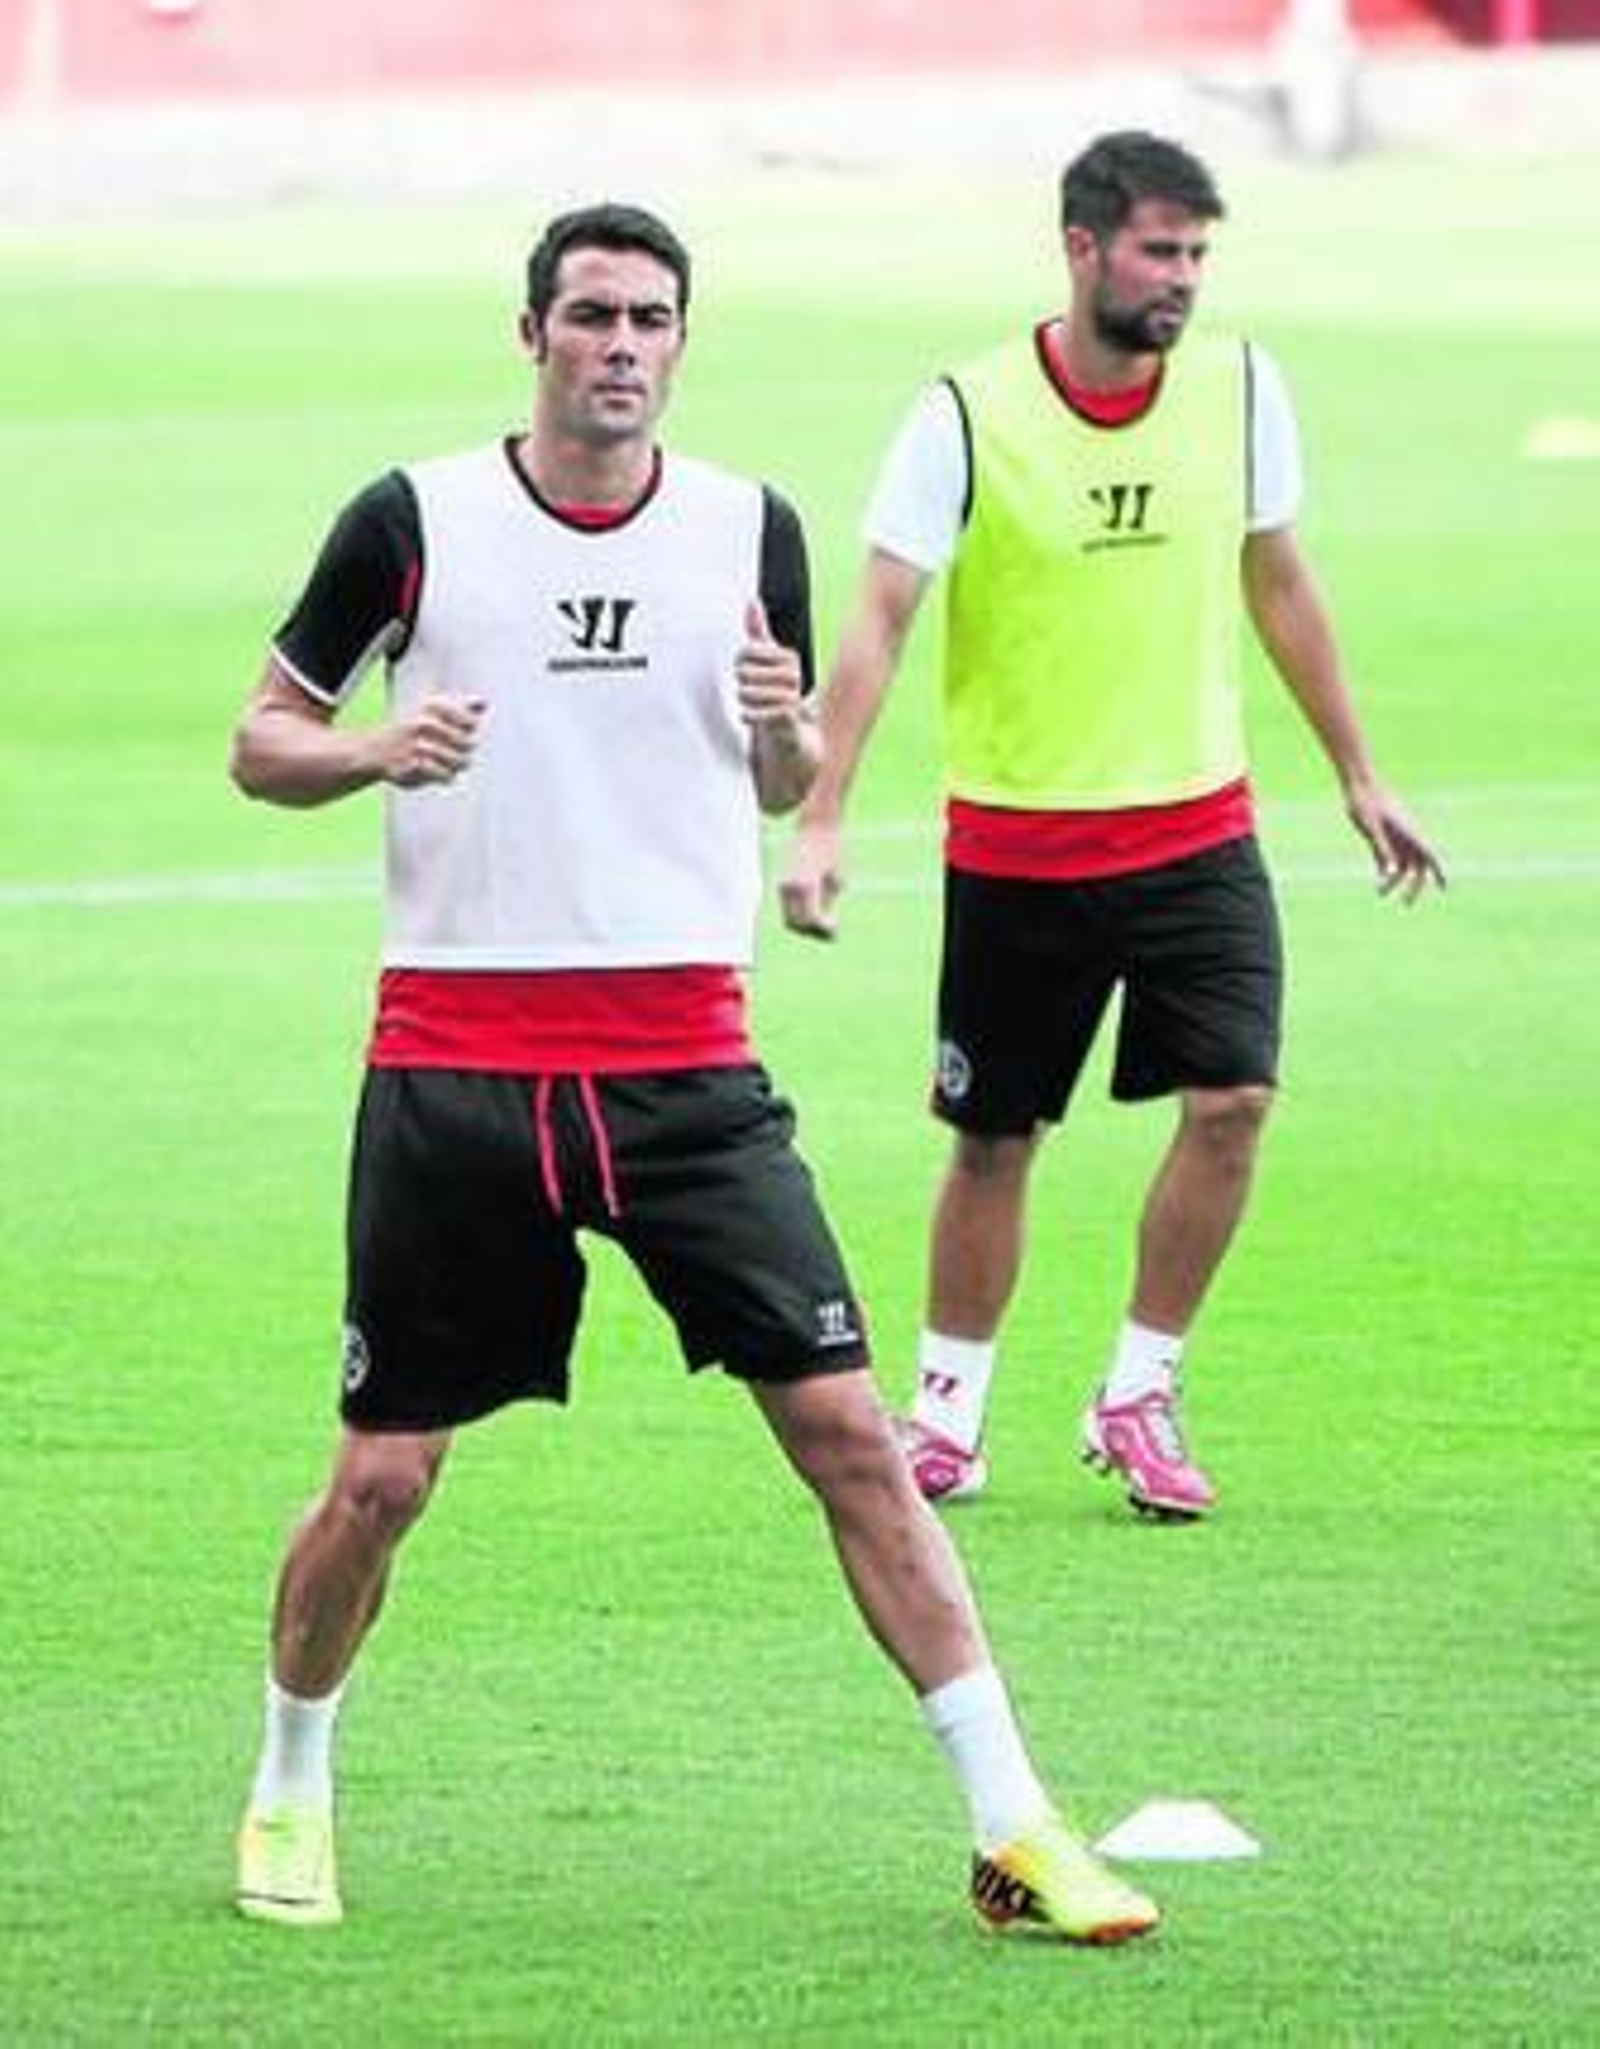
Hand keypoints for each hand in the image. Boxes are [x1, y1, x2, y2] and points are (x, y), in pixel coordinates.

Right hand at [379, 694, 486, 789]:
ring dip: (456, 764)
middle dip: (465, 750)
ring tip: (446, 761)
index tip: (464, 729)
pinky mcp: (413, 767)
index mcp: (430, 707)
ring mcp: (417, 746)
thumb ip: (460, 706)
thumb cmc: (409, 729)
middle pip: (468, 743)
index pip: (470, 721)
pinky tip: (437, 770)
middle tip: (453, 749)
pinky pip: (446, 776)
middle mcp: (423, 724)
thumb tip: (483, 702)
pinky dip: (445, 775)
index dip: (470, 728)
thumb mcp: (431, 710)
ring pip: (460, 761)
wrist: (374, 750)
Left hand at [735, 599, 803, 734]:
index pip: (747, 650)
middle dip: (741, 681)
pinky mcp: (788, 719)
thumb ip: (758, 630)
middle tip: (748, 688)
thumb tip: (752, 599)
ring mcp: (793, 697)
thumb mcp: (766, 656)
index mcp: (789, 657)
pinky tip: (745, 715)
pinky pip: (757, 713)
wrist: (789, 725)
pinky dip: (748, 715)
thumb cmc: (773, 686)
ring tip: (748, 701)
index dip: (740, 659)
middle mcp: (794, 675)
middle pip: (744, 671)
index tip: (746, 666)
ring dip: (743, 698)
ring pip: (748, 692)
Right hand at [780, 818, 844, 939]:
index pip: (811, 918)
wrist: (815, 827)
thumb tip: (826, 929)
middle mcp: (790, 886)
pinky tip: (819, 913)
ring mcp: (783, 886)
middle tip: (831, 932)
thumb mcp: (836, 879)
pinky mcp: (782, 886)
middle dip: (813, 932)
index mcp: (806, 884)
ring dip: (806, 927)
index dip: (823, 928)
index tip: (836, 926)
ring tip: (827, 923)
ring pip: (790, 920)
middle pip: (796, 924)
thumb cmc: (831, 852)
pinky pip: (789, 911)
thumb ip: (828, 904)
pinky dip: (802, 917)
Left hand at [1345, 778, 1445, 902]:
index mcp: (1410, 832)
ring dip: (1394, 879)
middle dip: (1414, 886)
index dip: (1439, 871)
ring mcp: (1394, 836)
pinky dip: (1386, 869)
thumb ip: (1381, 848)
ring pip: (1401, 864)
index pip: (1430, 856)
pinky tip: (1380, 879)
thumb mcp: (1372, 827)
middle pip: (1418, 866)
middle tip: (1406, 905)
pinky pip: (1387, 857)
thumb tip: (1389, 872)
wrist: (1357, 783)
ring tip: (1379, 893)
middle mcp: (1406, 836)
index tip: (1445, 888)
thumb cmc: (1366, 802)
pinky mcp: (1381, 835)